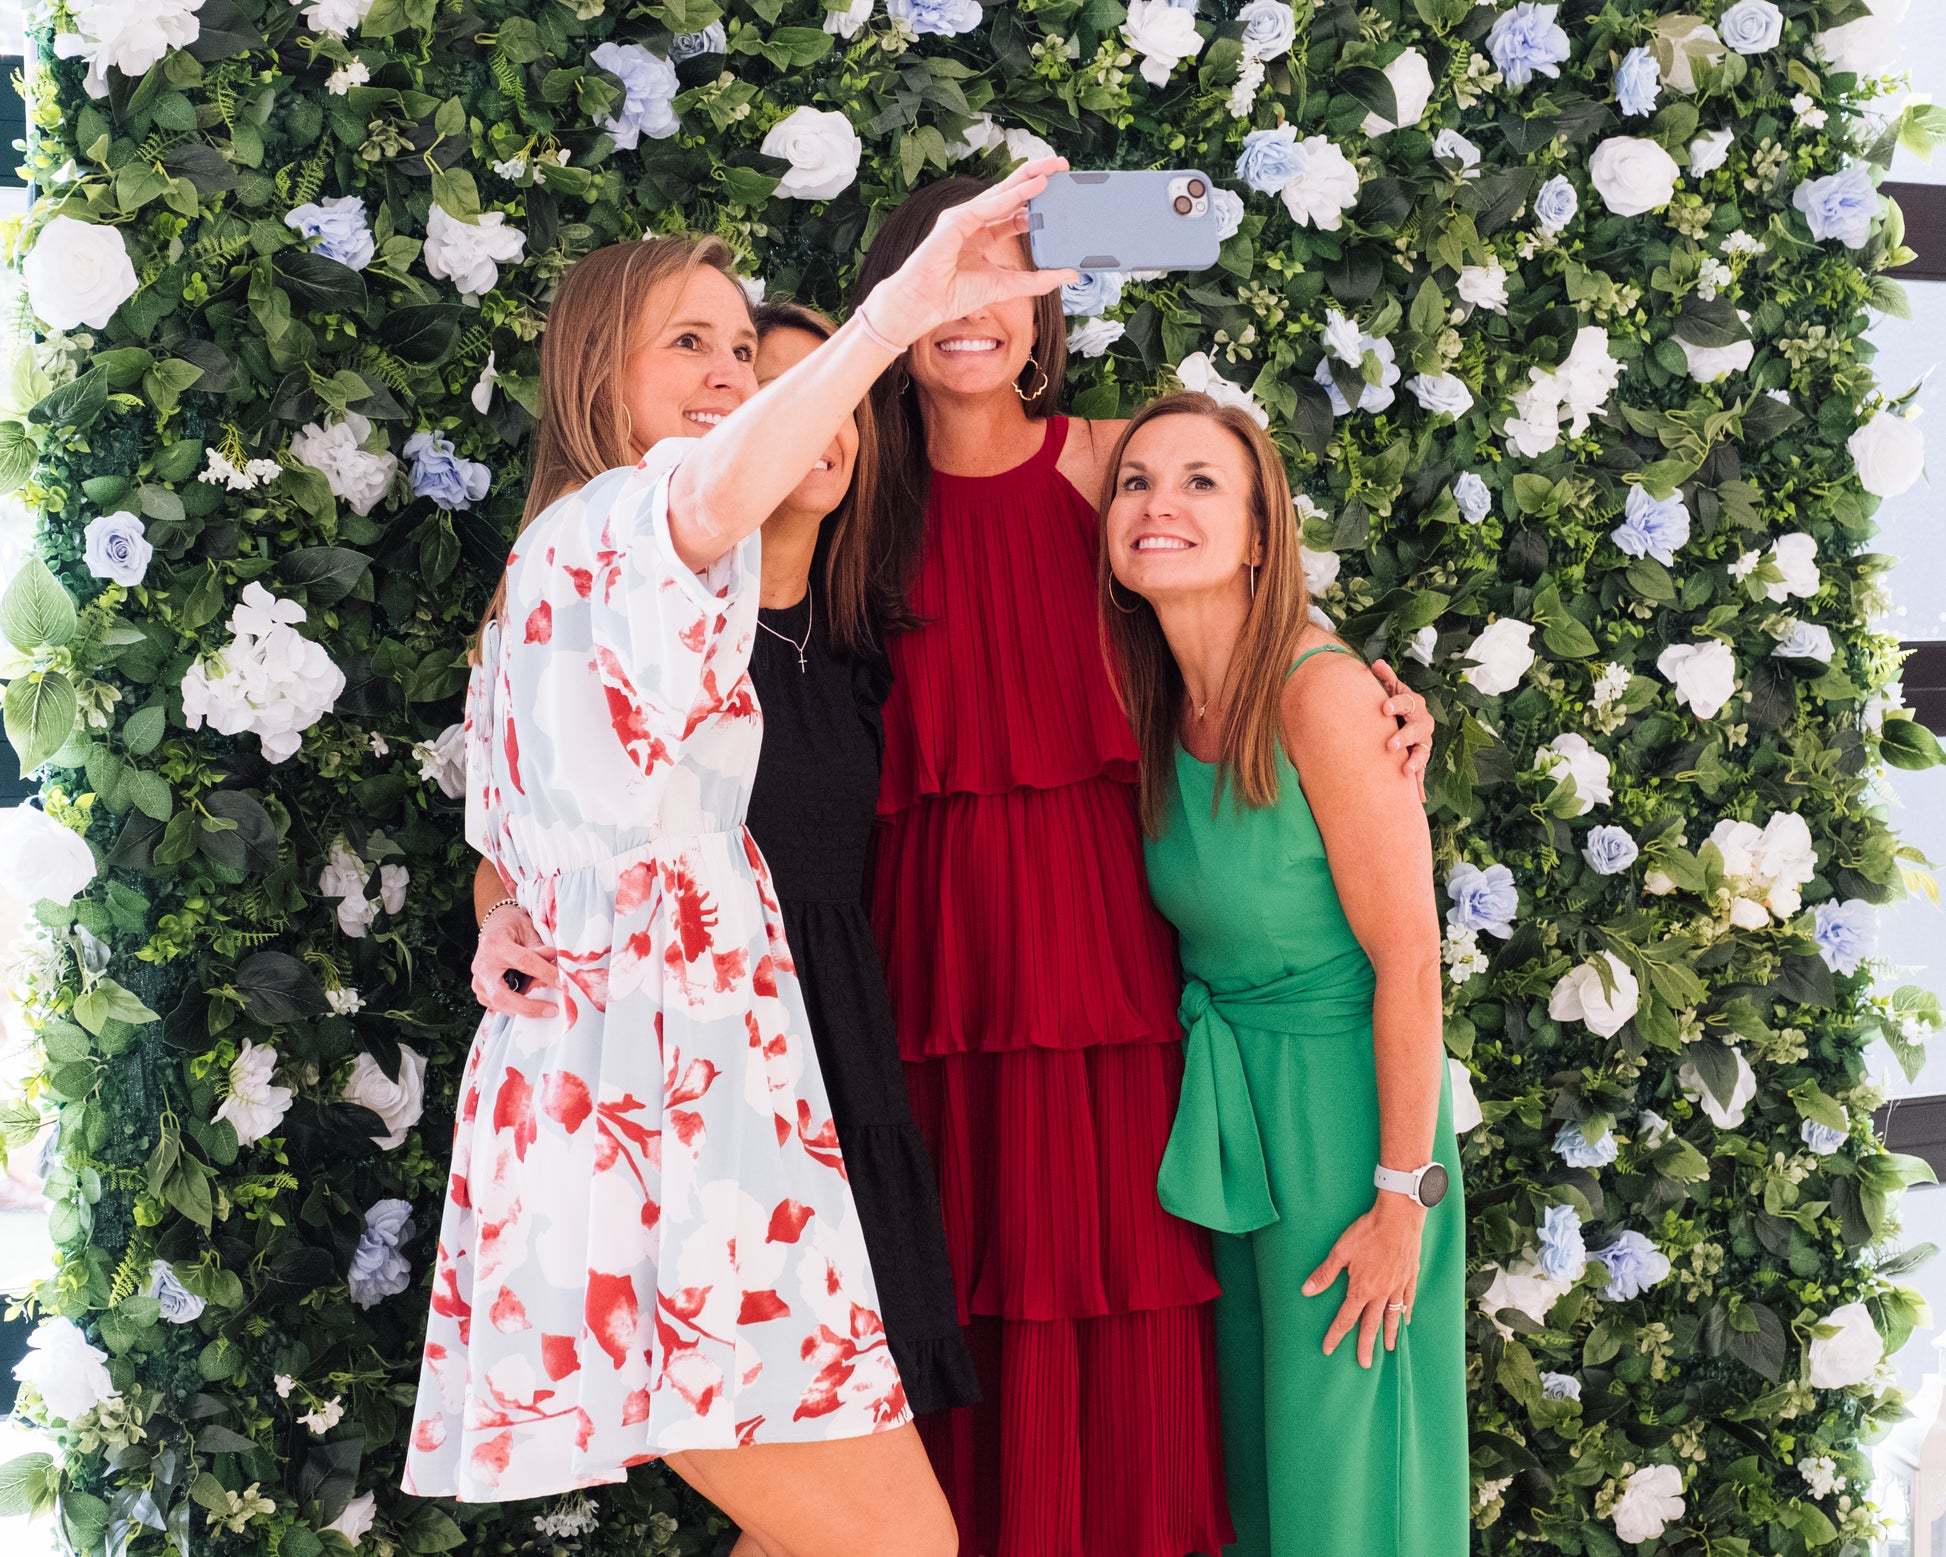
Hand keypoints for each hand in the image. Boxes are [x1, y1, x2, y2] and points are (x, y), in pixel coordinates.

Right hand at [470, 905, 559, 1018]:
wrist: (494, 925)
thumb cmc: (511, 925)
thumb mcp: (529, 929)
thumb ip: (541, 950)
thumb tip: (556, 968)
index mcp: (495, 944)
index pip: (524, 962)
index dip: (545, 973)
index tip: (562, 983)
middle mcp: (483, 964)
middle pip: (502, 995)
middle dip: (528, 1007)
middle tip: (551, 1010)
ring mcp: (478, 979)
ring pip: (499, 1004)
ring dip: (523, 1008)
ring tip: (545, 1006)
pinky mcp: (480, 988)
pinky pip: (496, 1005)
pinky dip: (514, 1007)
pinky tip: (529, 1004)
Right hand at [863, 158, 1078, 346]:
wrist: (925, 304)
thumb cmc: (955, 295)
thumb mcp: (1007, 287)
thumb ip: (1038, 281)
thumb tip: (1070, 274)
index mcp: (985, 236)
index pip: (1016, 213)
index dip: (1038, 202)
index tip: (1062, 194)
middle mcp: (975, 222)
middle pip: (1011, 194)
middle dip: (1037, 178)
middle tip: (1062, 166)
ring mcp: (964, 218)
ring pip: (1001, 192)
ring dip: (1027, 178)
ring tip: (1052, 168)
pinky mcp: (955, 221)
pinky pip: (987, 205)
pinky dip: (1011, 195)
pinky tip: (1033, 186)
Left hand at [1303, 1194, 1425, 1368]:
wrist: (1398, 1219)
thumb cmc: (1368, 1232)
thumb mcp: (1340, 1252)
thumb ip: (1325, 1274)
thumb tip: (1307, 1291)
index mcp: (1362, 1289)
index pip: (1346, 1318)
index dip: (1336, 1334)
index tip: (1328, 1349)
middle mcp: (1381, 1293)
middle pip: (1372, 1325)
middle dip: (1366, 1345)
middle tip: (1364, 1364)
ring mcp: (1397, 1286)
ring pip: (1392, 1316)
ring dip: (1389, 1334)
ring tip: (1389, 1349)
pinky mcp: (1409, 1277)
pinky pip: (1408, 1300)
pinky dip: (1406, 1312)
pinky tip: (1406, 1320)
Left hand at [1370, 658, 1432, 801]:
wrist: (1402, 720)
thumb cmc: (1392, 703)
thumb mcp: (1389, 689)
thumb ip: (1385, 678)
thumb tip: (1376, 663)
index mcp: (1414, 705)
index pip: (1407, 702)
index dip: (1397, 704)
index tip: (1384, 709)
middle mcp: (1422, 724)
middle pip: (1417, 729)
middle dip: (1405, 737)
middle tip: (1390, 745)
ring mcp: (1423, 743)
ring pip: (1423, 752)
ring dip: (1415, 762)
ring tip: (1405, 770)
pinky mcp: (1419, 759)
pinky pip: (1420, 773)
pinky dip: (1418, 785)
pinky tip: (1418, 799)